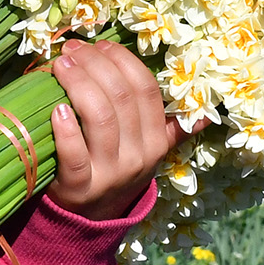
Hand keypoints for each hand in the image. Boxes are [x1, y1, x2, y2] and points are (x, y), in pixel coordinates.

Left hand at [48, 42, 175, 221]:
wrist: (92, 220)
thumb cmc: (118, 170)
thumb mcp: (150, 151)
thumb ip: (174, 130)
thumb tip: (208, 114)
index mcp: (156, 140)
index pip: (146, 89)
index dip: (122, 61)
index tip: (100, 45)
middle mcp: (138, 155)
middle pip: (121, 96)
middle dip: (95, 64)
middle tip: (72, 49)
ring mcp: (110, 172)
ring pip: (99, 117)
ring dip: (78, 84)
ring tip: (60, 65)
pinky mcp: (79, 187)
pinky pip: (75, 154)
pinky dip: (66, 129)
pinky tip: (55, 109)